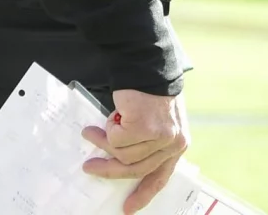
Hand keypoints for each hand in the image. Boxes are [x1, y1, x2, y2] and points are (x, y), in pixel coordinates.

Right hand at [82, 90, 188, 213]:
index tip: (128, 208)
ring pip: (122, 153)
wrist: (149, 67)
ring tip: (92, 131)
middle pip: (134, 169)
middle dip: (108, 170)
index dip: (143, 193)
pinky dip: (108, 127)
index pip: (160, 176)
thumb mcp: (156, 122)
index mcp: (177, 144)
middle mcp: (173, 143)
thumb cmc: (150, 93)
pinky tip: (113, 114)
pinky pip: (116, 138)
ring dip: (104, 142)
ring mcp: (160, 136)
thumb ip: (147, 144)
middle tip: (89, 166)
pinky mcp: (145, 127)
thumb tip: (120, 164)